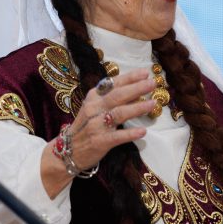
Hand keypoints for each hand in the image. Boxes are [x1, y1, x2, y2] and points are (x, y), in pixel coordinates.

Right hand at [40, 69, 156, 197]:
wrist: (69, 150)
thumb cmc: (87, 126)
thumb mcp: (95, 108)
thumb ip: (113, 99)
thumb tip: (137, 90)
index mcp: (93, 97)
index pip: (113, 84)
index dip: (130, 78)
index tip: (145, 73)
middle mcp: (94, 108)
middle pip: (118, 96)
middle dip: (137, 88)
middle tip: (153, 83)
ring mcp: (96, 125)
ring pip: (119, 113)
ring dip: (137, 108)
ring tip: (153, 104)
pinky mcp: (100, 141)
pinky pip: (117, 136)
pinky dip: (130, 133)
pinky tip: (143, 131)